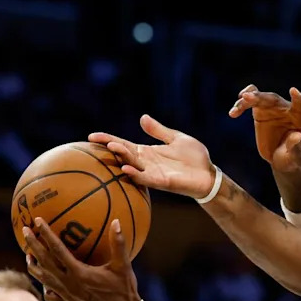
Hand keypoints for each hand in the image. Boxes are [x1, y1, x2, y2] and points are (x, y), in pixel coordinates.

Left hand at [24, 217, 140, 300]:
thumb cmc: (123, 288)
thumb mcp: (123, 265)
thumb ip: (118, 243)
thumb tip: (117, 221)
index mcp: (78, 273)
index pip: (57, 249)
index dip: (46, 234)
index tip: (38, 220)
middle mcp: (68, 283)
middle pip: (43, 261)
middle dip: (32, 244)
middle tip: (24, 230)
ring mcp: (65, 294)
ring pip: (42, 278)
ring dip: (33, 264)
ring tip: (28, 253)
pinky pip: (49, 293)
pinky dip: (43, 284)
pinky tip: (44, 279)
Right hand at [89, 116, 216, 198]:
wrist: (209, 175)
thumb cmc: (194, 158)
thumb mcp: (176, 138)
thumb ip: (159, 130)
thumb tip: (142, 117)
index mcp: (148, 152)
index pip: (124, 144)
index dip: (108, 139)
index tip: (92, 136)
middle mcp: (147, 163)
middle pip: (124, 154)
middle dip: (111, 147)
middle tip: (98, 141)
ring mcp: (153, 173)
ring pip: (133, 165)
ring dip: (122, 158)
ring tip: (111, 148)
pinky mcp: (162, 182)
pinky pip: (146, 179)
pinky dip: (135, 174)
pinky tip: (126, 169)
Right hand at [228, 84, 300, 171]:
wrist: (281, 159)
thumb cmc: (292, 158)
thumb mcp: (295, 157)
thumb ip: (294, 147)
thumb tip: (296, 136)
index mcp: (300, 118)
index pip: (299, 106)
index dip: (297, 99)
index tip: (294, 91)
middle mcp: (287, 109)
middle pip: (274, 99)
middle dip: (261, 97)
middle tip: (247, 97)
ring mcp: (273, 108)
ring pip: (260, 97)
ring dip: (248, 99)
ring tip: (237, 106)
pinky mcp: (261, 111)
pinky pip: (250, 101)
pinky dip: (241, 105)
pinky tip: (233, 113)